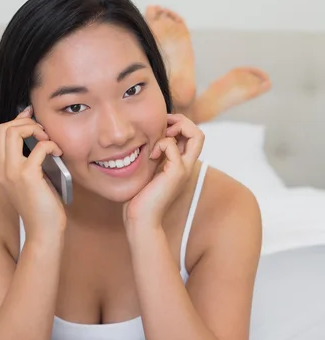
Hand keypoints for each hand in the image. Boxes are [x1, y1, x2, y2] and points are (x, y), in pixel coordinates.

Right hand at [0, 105, 66, 238]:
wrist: (44, 231)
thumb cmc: (44, 207)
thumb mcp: (34, 181)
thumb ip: (32, 162)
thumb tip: (41, 140)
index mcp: (3, 169)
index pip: (1, 133)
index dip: (18, 120)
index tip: (33, 118)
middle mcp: (3, 169)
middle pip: (3, 128)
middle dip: (25, 122)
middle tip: (43, 131)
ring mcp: (13, 172)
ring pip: (14, 131)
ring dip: (35, 129)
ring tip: (49, 140)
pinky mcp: (28, 176)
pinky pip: (39, 148)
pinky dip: (51, 145)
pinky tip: (59, 153)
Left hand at [123, 114, 204, 229]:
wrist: (141, 218)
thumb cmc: (141, 196)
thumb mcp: (149, 169)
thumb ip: (155, 154)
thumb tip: (151, 137)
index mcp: (181, 164)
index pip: (192, 136)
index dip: (179, 125)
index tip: (161, 128)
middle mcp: (187, 165)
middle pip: (199, 133)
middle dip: (182, 121)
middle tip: (163, 127)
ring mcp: (184, 168)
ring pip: (196, 135)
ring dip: (176, 127)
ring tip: (160, 137)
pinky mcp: (176, 172)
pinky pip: (172, 145)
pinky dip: (160, 143)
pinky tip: (150, 155)